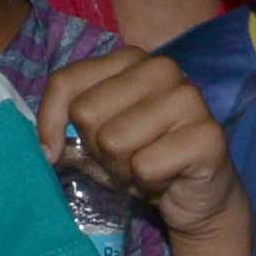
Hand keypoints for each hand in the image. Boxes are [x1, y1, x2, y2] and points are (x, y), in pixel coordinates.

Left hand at [46, 51, 243, 240]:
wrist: (197, 196)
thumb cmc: (142, 158)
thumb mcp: (95, 136)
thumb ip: (67, 124)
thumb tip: (46, 148)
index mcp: (130, 59)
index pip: (65, 82)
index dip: (50, 124)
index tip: (54, 152)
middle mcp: (162, 68)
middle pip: (87, 113)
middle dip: (97, 149)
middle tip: (124, 156)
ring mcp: (190, 98)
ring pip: (115, 140)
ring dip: (123, 168)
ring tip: (145, 167)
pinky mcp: (209, 135)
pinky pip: (146, 166)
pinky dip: (148, 183)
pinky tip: (166, 178)